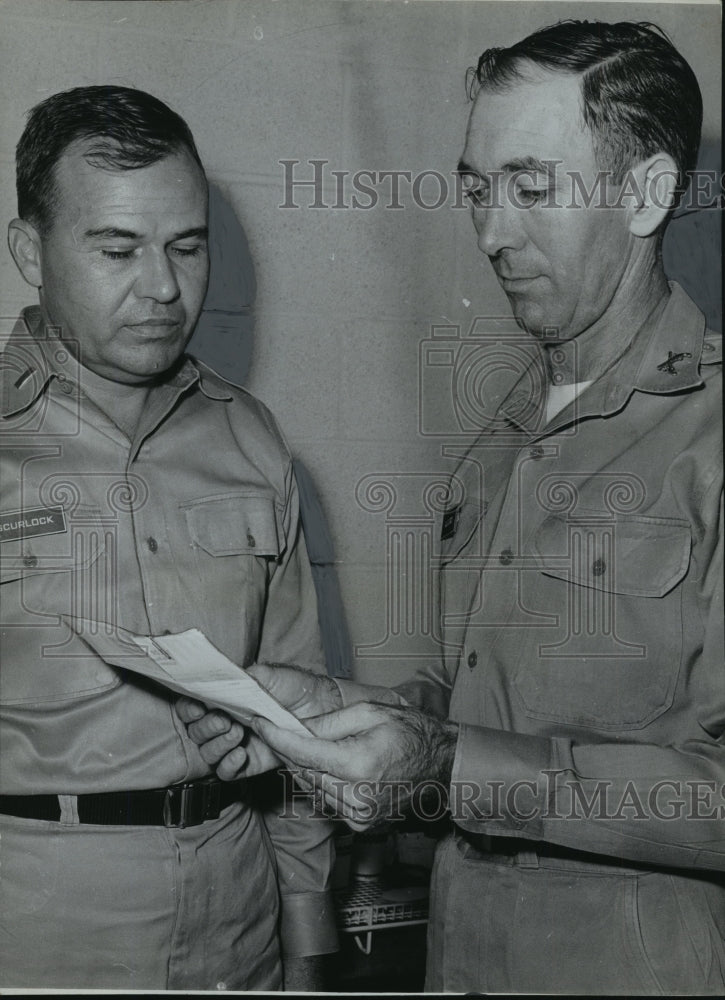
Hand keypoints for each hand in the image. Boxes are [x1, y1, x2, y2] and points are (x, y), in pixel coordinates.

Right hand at [175, 663, 342, 779]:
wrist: (322, 709)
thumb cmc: (295, 688)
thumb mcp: (271, 676)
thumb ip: (246, 677)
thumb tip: (224, 679)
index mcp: (224, 699)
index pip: (192, 706)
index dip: (188, 708)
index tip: (198, 707)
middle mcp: (225, 722)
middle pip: (195, 732)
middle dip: (205, 727)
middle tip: (224, 720)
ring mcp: (235, 745)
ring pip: (208, 753)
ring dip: (217, 745)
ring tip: (237, 733)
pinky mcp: (249, 764)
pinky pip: (226, 773)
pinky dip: (228, 765)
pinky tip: (241, 754)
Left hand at [251, 702, 458, 830]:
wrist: (443, 766)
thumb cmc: (411, 733)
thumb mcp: (370, 713)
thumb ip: (330, 722)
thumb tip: (297, 728)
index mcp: (357, 765)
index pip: (302, 752)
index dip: (276, 737)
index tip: (259, 722)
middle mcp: (355, 796)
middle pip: (303, 772)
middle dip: (288, 749)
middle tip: (276, 728)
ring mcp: (359, 816)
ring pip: (313, 788)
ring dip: (305, 767)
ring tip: (306, 744)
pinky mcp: (361, 826)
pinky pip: (329, 800)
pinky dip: (323, 783)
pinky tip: (331, 766)